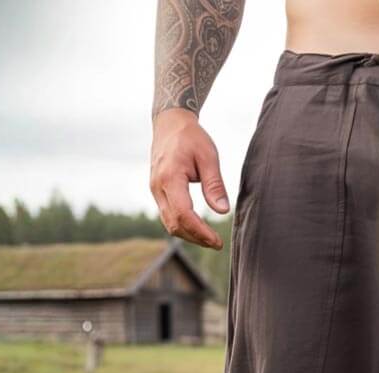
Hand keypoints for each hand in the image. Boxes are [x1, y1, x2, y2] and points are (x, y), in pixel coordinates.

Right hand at [150, 108, 228, 248]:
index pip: (183, 214)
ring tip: (210, 240)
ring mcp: (155, 190)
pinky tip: (199, 230)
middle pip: (174, 224)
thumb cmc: (191, 137)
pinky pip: (168, 216)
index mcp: (170, 177)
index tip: (217, 241)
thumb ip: (215, 184)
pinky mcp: (158, 192)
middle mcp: (158, 187)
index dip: (200, 232)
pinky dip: (183, 227)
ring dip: (189, 235)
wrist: (169, 124)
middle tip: (217, 244)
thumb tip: (222, 211)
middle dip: (196, 238)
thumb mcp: (208, 156)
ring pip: (169, 223)